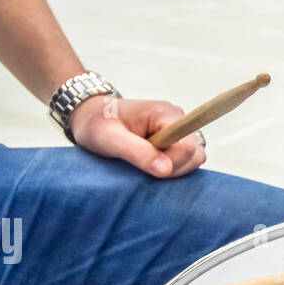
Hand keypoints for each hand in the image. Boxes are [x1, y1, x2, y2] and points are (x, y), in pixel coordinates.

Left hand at [70, 95, 206, 177]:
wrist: (89, 116)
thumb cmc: (96, 124)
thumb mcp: (110, 139)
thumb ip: (138, 153)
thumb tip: (165, 170)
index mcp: (166, 114)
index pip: (188, 147)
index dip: (173, 164)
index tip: (149, 166)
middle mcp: (178, 120)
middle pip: (195, 155)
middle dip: (173, 169)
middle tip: (143, 165)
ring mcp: (178, 130)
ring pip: (192, 160)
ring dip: (171, 170)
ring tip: (144, 163)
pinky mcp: (174, 140)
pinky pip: (184, 161)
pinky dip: (170, 169)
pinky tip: (149, 164)